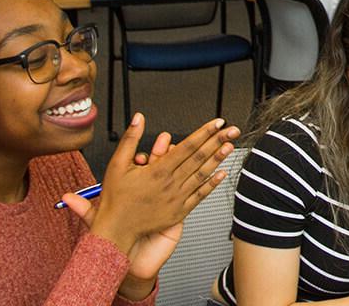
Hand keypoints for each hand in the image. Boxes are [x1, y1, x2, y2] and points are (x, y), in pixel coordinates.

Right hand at [84, 114, 240, 255]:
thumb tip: (139, 118)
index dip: (204, 133)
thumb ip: (130, 139)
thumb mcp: (117, 164)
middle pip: (199, 157)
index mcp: (158, 170)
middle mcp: (171, 183)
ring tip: (231, 146)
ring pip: (202, 174)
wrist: (117, 230)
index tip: (217, 123)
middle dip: (217, 141)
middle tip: (232, 130)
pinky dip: (212, 184)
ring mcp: (178, 198)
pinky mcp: (180, 211)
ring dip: (218, 159)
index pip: (187, 146)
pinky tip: (222, 174)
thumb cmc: (116, 199)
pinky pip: (200, 195)